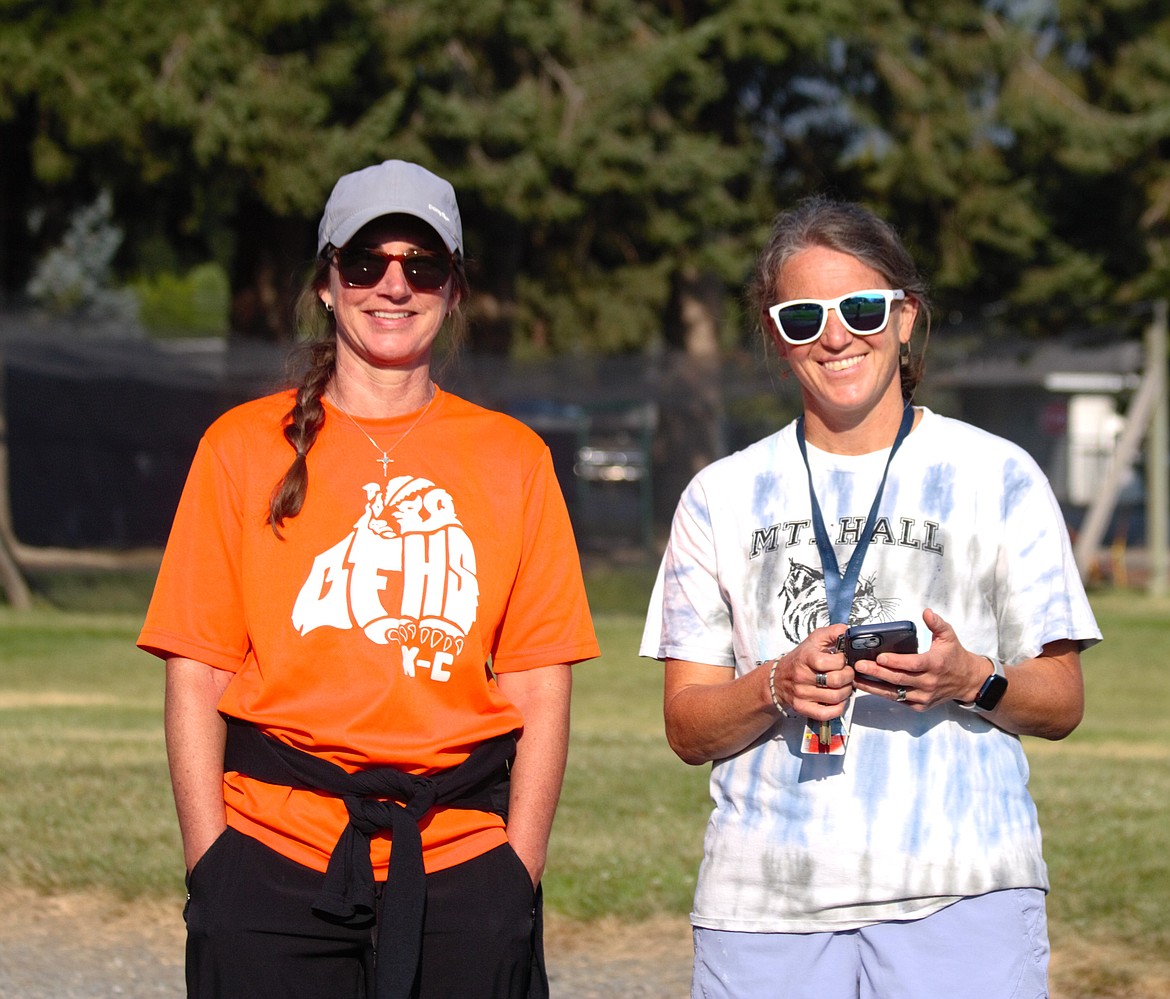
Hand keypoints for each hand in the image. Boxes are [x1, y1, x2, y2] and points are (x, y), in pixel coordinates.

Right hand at [767, 623, 852, 721]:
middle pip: (836, 681)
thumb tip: (849, 631)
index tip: (843, 660)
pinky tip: (837, 700)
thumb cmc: (800, 658)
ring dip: (846, 692)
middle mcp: (802, 676)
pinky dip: (838, 708)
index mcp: (806, 657)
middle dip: (848, 677)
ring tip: (843, 686)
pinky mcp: (802, 708)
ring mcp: (801, 694)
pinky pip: (826, 713)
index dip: (844, 661)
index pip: (833, 662)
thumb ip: (833, 632)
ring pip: (835, 697)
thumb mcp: (814, 640)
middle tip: (847, 674)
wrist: (778, 678)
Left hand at [851, 608, 986, 709]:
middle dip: (876, 673)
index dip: (895, 662)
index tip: (879, 657)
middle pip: (898, 679)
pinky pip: (899, 700)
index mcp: (935, 664)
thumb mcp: (949, 636)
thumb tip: (926, 612)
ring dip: (874, 687)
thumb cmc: (954, 657)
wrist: (968, 681)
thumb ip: (937, 624)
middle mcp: (929, 682)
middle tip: (858, 665)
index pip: (912, 664)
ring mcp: (924, 696)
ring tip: (855, 678)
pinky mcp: (920, 705)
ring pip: (895, 693)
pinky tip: (868, 687)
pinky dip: (883, 694)